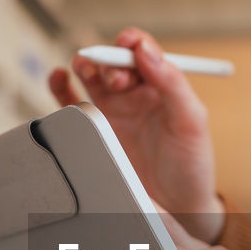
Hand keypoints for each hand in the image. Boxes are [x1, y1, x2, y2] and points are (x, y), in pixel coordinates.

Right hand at [50, 27, 224, 242]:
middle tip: (118, 80)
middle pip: (112, 60)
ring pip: (90, 75)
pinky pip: (70, 101)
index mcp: (161, 85)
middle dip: (110, 60)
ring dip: (85, 64)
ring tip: (88, 72)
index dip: (133, 41)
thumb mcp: (191, 121)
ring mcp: (111, 111)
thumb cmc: (191, 165)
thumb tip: (146, 49)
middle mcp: (134, 94)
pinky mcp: (92, 131)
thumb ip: (173, 83)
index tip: (129, 44)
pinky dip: (60, 85)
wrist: (177, 208)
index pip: (142, 51)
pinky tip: (58, 77)